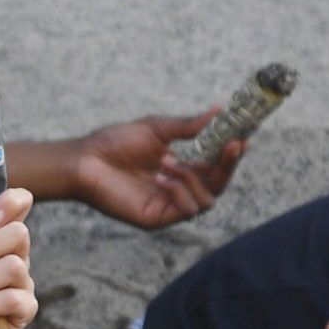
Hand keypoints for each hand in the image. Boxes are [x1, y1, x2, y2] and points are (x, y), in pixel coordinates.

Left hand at [68, 112, 241, 229]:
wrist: (85, 159)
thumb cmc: (114, 143)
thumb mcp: (157, 128)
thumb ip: (189, 125)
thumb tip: (220, 110)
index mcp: (181, 168)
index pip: (216, 166)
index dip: (232, 155)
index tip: (243, 138)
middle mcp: (178, 188)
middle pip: (218, 186)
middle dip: (227, 166)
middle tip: (232, 146)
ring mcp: (168, 204)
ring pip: (207, 201)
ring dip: (194, 178)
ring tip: (170, 163)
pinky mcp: (156, 218)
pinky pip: (185, 211)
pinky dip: (180, 192)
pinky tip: (162, 178)